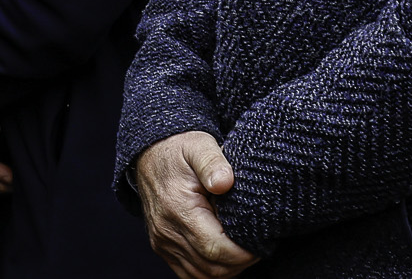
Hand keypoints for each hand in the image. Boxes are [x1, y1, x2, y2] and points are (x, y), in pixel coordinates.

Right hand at [135, 131, 256, 278]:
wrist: (150, 154)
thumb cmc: (179, 150)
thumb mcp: (199, 146)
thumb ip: (212, 162)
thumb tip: (225, 182)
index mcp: (178, 209)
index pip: (214, 248)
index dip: (242, 253)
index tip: (261, 243)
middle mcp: (167, 231)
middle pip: (210, 267)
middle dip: (239, 263)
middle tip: (260, 247)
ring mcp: (163, 242)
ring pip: (200, 275)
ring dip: (226, 269)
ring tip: (245, 251)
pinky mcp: (162, 247)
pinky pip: (188, 273)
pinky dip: (210, 271)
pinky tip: (226, 257)